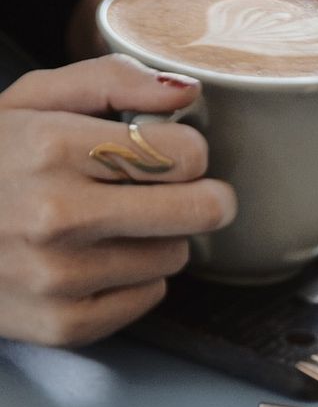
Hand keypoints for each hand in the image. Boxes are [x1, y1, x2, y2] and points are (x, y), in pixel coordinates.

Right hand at [0, 54, 235, 346]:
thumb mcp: (28, 101)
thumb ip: (109, 81)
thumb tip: (186, 91)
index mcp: (49, 148)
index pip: (186, 154)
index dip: (188, 150)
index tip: (172, 153)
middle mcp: (56, 216)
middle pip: (200, 210)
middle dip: (199, 196)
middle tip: (178, 192)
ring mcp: (60, 278)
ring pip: (176, 255)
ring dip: (158, 238)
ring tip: (111, 226)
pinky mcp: (65, 325)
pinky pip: (151, 296)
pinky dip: (135, 279)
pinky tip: (96, 261)